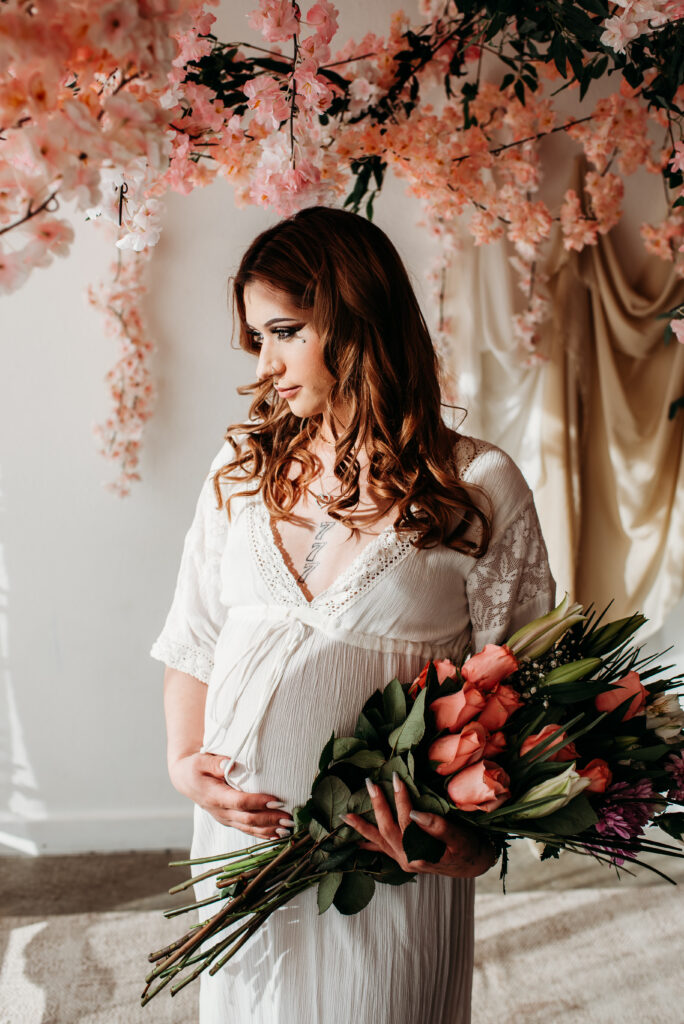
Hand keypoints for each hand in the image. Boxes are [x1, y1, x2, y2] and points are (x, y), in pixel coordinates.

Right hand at [168, 752, 293, 839]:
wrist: (186, 780)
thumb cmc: (195, 767)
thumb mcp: (200, 761)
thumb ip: (215, 763)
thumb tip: (230, 764)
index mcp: (214, 796)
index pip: (239, 802)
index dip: (258, 802)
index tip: (277, 800)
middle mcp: (220, 811)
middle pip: (248, 819)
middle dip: (270, 820)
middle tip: (289, 818)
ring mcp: (225, 818)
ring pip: (249, 829)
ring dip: (270, 830)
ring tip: (288, 828)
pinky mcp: (230, 820)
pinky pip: (247, 830)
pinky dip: (263, 834)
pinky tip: (277, 835)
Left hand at [342, 773, 496, 878]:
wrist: (472, 865)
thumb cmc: (468, 848)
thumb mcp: (459, 837)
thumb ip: (438, 826)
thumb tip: (415, 812)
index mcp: (421, 853)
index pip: (406, 821)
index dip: (401, 799)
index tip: (396, 779)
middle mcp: (407, 859)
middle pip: (387, 830)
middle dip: (377, 806)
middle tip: (370, 784)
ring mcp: (403, 860)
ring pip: (378, 841)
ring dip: (362, 827)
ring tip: (345, 816)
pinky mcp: (402, 858)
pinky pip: (381, 850)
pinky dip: (367, 843)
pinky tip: (355, 839)